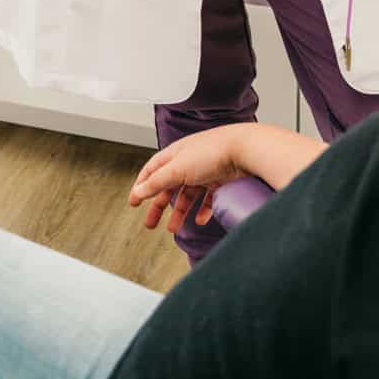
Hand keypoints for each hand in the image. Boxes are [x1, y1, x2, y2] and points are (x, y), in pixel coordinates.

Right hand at [128, 126, 251, 234]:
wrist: (245, 149)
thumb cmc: (213, 151)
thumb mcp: (178, 168)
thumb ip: (157, 181)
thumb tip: (139, 191)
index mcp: (175, 154)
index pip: (153, 170)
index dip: (142, 186)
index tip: (134, 201)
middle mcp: (189, 161)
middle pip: (168, 186)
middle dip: (158, 206)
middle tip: (150, 223)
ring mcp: (205, 171)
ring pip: (187, 195)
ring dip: (179, 212)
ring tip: (174, 228)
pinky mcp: (220, 179)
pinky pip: (207, 198)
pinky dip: (202, 210)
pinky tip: (200, 220)